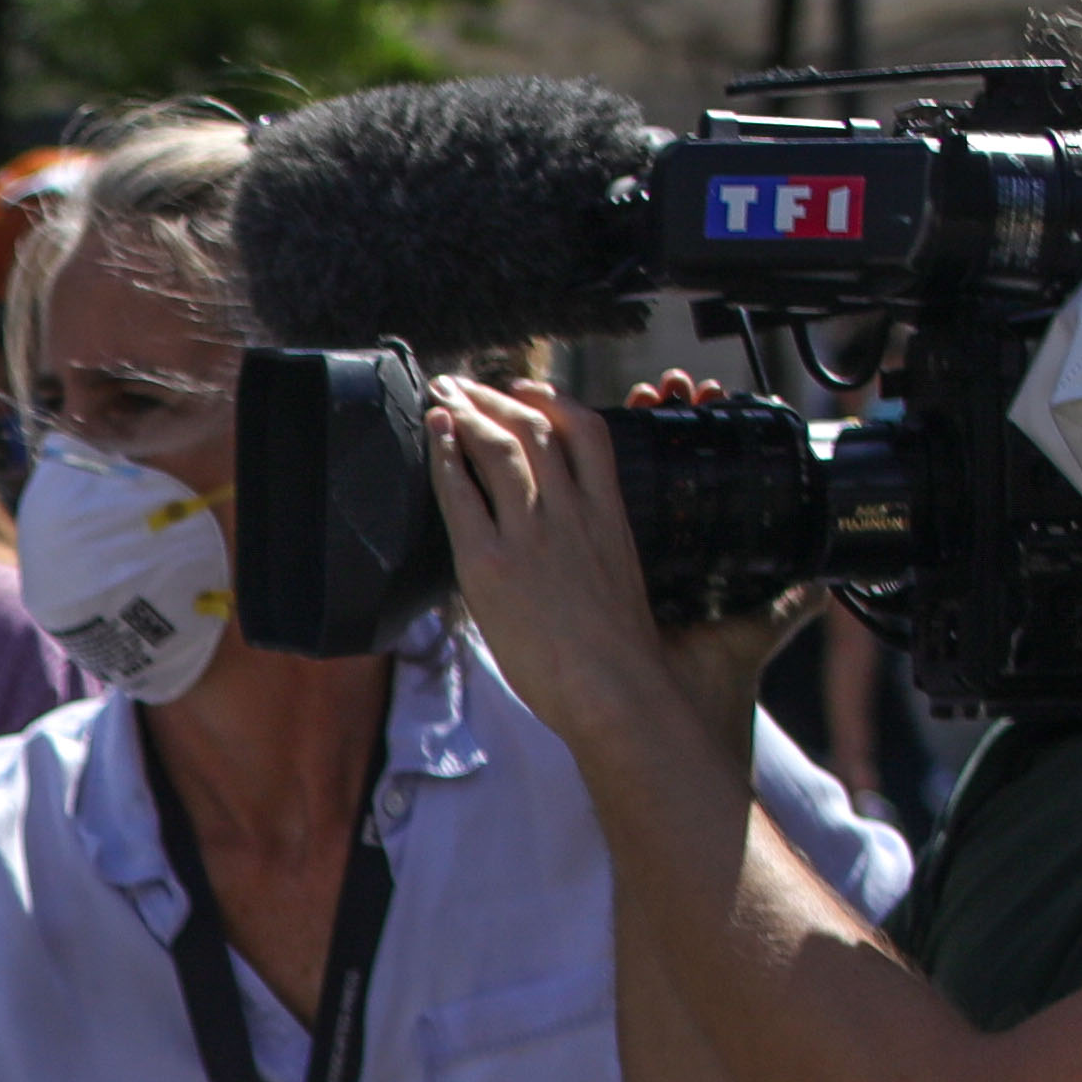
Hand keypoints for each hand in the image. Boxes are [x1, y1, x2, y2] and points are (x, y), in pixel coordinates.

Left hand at [419, 378, 781, 760]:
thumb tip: (617, 570)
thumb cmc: (635, 665)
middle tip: (466, 384)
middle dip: (498, 398)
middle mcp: (574, 516)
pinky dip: (445, 456)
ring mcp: (533, 536)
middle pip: (536, 431)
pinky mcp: (492, 565)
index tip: (528, 390)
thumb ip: (624, 564)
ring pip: (498, 449)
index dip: (555, 402)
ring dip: (466, 414)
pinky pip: (462, 494)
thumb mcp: (648, 594)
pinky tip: (434, 435)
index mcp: (613, 518)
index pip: (589, 435)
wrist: (618, 696)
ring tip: (443, 396)